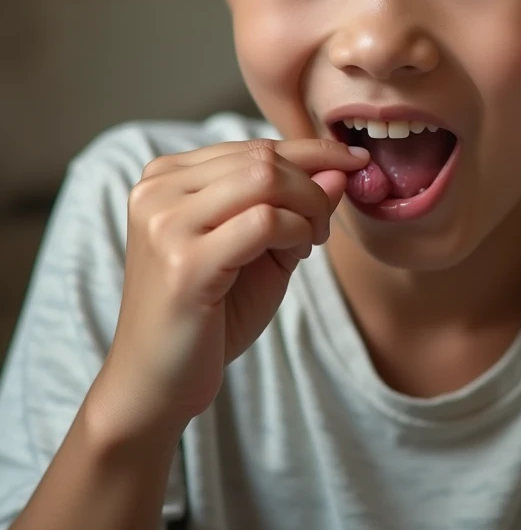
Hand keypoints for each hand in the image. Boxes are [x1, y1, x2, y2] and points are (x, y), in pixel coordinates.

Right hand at [92, 138, 368, 438]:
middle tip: (325, 226)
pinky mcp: (184, 262)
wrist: (157, 383)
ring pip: (265, 179)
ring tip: (310, 241)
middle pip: (262, 158)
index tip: (354, 162)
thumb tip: (340, 169)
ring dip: (308, 207)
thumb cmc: (208, 315)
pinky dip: (296, 232)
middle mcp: (158, 190)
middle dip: (313, 185)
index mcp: (166, 176)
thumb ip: (295, 205)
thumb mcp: (260, 248)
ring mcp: (166, 223)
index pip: (252, 146)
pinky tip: (296, 254)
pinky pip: (263, 222)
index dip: (312, 151)